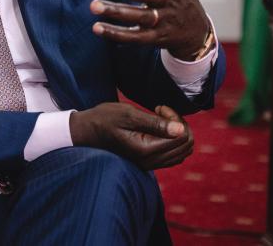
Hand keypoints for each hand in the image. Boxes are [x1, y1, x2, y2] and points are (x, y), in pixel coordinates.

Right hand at [69, 103, 193, 169]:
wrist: (87, 131)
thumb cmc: (104, 119)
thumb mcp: (128, 115)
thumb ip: (155, 123)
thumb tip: (180, 130)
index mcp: (146, 150)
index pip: (181, 137)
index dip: (176, 118)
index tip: (158, 108)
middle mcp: (150, 162)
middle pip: (186, 146)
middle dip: (180, 125)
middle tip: (161, 112)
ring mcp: (150, 164)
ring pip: (182, 152)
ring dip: (178, 133)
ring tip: (160, 119)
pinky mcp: (148, 162)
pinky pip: (173, 155)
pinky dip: (173, 141)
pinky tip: (159, 129)